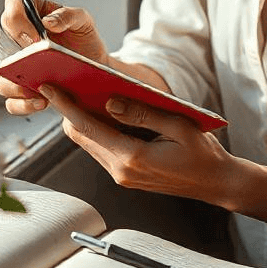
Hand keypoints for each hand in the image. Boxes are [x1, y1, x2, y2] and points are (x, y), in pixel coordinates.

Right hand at [0, 0, 109, 115]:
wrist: (94, 66)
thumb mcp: (83, 21)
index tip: (32, 37)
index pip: (12, 6)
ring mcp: (17, 65)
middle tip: (24, 62)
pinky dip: (22, 104)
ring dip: (12, 82)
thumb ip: (68, 15)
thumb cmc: (84, 40)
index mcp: (31, 15)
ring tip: (33, 87)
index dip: (13, 19)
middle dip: (4, 53)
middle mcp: (18, 39)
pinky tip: (40, 101)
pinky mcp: (23, 89)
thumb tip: (48, 22)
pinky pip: (12, 101)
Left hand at [38, 84, 233, 204]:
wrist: (216, 183)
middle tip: (64, 84)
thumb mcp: (178, 125)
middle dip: (69, 111)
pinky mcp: (126, 175)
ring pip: (89, 143)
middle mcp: (121, 170)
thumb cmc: (203, 154)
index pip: (87, 128)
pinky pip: (103, 149)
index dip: (65, 106)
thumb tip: (110, 102)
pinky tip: (103, 112)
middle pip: (81, 137)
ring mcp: (123, 176)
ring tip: (80, 93)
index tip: (49, 88)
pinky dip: (97, 130)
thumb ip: (142, 113)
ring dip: (83, 120)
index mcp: (132, 158)